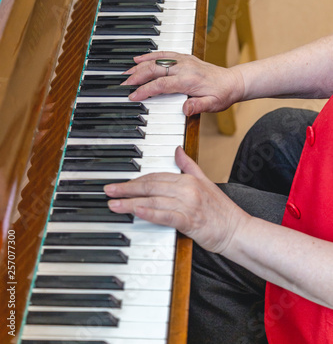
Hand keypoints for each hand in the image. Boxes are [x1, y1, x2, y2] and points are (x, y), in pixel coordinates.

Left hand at [105, 147, 249, 254]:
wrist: (238, 230)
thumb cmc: (221, 210)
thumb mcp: (205, 181)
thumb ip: (188, 165)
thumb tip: (177, 150)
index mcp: (188, 179)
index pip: (156, 176)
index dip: (136, 179)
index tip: (121, 183)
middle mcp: (187, 189)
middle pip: (150, 186)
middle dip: (127, 188)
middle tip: (108, 190)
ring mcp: (188, 204)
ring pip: (153, 200)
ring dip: (130, 202)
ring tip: (113, 204)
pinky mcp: (190, 221)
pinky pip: (165, 215)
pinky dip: (150, 212)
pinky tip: (136, 211)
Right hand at [122, 51, 243, 115]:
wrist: (232, 82)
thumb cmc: (222, 94)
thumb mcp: (213, 104)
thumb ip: (198, 106)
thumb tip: (184, 109)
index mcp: (189, 80)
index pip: (161, 84)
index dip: (145, 90)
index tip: (133, 96)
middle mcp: (184, 67)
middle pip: (154, 69)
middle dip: (136, 77)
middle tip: (123, 85)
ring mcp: (183, 60)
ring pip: (156, 60)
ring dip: (139, 66)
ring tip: (125, 73)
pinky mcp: (184, 58)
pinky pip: (163, 53)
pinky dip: (149, 55)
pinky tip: (139, 58)